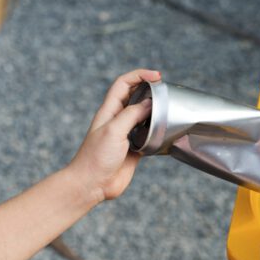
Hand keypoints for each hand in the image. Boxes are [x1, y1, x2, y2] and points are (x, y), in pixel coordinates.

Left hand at [69, 68, 161, 202]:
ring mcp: (126, 135)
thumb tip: (150, 103)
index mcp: (109, 111)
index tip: (157, 77)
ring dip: (155, 111)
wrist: (92, 185)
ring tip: (168, 110)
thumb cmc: (96, 157)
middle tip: (166, 91)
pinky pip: (148, 136)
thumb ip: (132, 115)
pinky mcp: (134, 150)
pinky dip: (157, 132)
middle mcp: (117, 120)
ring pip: (143, 116)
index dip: (139, 75)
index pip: (124, 84)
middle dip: (149, 89)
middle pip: (134, 96)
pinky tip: (165, 133)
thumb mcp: (114, 130)